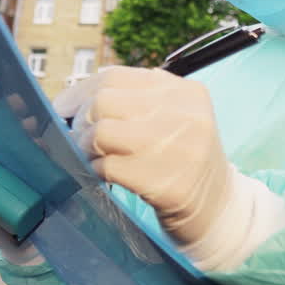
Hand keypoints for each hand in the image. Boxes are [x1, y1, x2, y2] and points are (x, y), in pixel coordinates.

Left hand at [53, 66, 234, 246]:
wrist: (218, 207)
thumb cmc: (183, 159)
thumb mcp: (174, 117)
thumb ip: (135, 100)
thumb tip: (73, 99)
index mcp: (185, 91)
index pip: (115, 76)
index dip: (79, 92)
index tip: (65, 108)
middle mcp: (185, 114)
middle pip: (103, 102)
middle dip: (81, 121)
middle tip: (81, 138)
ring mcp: (177, 148)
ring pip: (100, 132)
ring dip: (85, 147)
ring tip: (95, 156)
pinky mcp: (165, 183)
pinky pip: (106, 167)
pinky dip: (96, 171)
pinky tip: (107, 175)